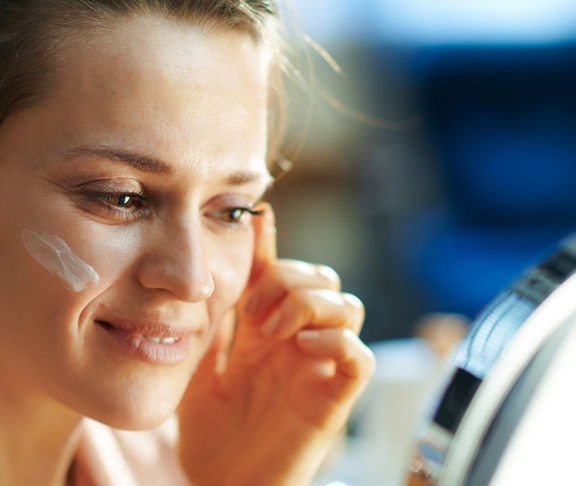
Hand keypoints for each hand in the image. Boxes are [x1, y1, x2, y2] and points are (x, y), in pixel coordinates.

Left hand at [178, 204, 374, 485]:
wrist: (221, 484)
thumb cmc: (210, 432)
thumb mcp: (204, 364)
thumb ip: (218, 319)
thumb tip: (217, 269)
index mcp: (267, 331)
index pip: (279, 273)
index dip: (271, 246)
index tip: (258, 218)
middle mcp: (298, 340)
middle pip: (322, 278)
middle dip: (288, 280)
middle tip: (252, 311)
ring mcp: (319, 366)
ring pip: (349, 306)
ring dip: (312, 304)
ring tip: (274, 329)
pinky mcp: (334, 396)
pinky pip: (358, 356)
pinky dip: (337, 340)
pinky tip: (303, 347)